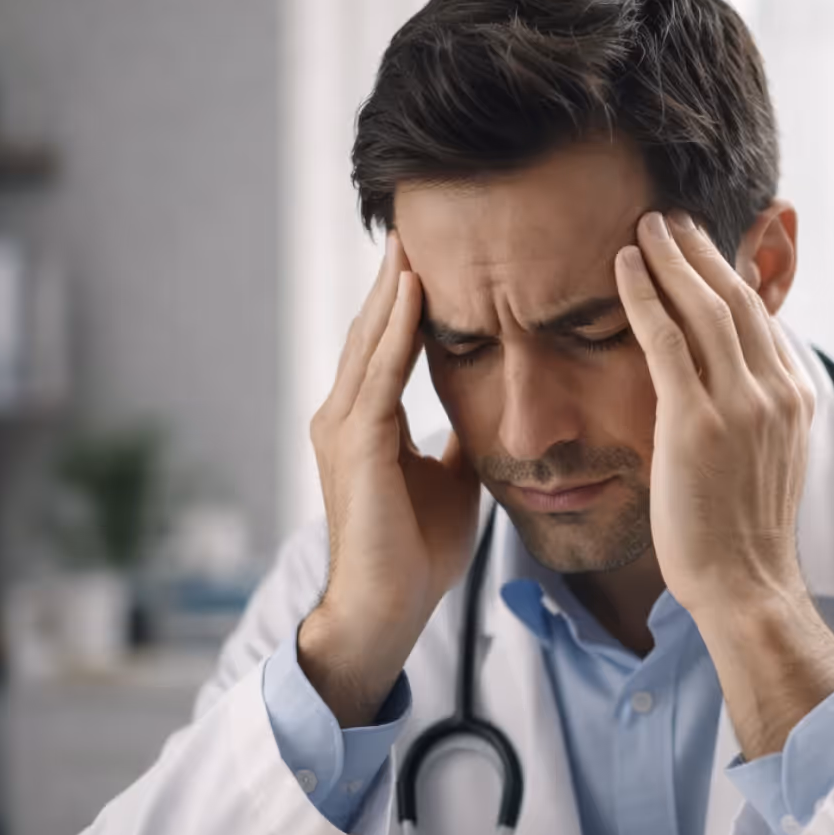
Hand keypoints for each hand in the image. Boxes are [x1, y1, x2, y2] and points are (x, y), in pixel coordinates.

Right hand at [305, 232, 480, 693]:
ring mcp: (343, 430)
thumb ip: (460, 439)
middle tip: (414, 223)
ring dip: (392, 291)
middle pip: (372, 331)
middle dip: (393, 278)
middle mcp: (344, 416)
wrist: (388, 611)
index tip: (433, 255)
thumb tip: (490, 407)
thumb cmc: (416, 551)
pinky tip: (416, 294)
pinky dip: (397, 334)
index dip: (407, 302)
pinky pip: (380, 379)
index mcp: (366, 422)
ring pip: (370, 344)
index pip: (387, 346)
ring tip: (413, 239)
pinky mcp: (356, 450)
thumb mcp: (450, 479)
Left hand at [613, 210, 816, 621]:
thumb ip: (751, 412)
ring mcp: (740, 406)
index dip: (727, 275)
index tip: (699, 248)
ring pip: (705, 309)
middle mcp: (775, 391)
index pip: (760, 318)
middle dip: (701, 252)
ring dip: (672, 260)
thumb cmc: (742, 532)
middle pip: (737, 300)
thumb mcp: (763, 460)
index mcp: (794, 398)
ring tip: (646, 226)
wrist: (744, 583)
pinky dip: (645, 297)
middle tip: (669, 218)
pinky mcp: (697, 424)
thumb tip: (726, 385)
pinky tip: (625, 267)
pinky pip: (668, 342)